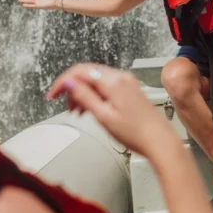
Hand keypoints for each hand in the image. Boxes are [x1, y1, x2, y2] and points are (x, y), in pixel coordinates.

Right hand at [47, 63, 176, 157]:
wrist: (159, 141)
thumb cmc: (135, 133)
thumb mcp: (103, 116)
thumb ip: (84, 96)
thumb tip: (68, 82)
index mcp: (113, 82)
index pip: (80, 71)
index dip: (62, 82)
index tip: (53, 94)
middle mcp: (121, 77)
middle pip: (88, 73)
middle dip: (72, 88)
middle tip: (65, 106)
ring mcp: (127, 83)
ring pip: (96, 80)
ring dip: (83, 92)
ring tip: (78, 111)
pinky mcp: (131, 90)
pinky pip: (107, 86)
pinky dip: (95, 95)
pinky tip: (92, 109)